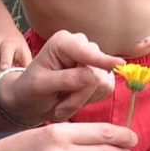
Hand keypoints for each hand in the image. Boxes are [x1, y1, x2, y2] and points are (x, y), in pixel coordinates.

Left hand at [4, 31, 122, 122]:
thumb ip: (64, 79)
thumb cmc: (31, 89)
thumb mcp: (40, 85)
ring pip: (103, 83)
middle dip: (79, 96)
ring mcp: (94, 60)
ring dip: (82, 100)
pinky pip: (106, 90)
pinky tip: (74, 100)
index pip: (87, 52)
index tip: (119, 63)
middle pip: (96, 73)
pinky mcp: (102, 74)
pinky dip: (89, 101)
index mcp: (64, 42)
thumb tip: (90, 76)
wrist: (33, 100)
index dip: (101, 60)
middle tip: (58, 108)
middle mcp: (82, 46)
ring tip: (62, 103)